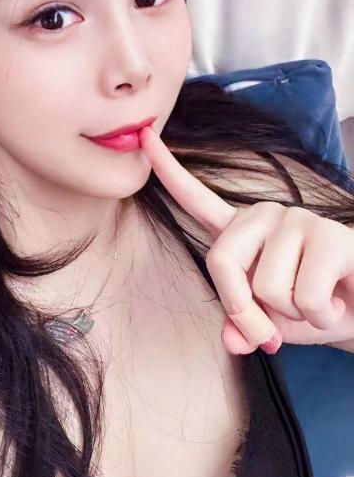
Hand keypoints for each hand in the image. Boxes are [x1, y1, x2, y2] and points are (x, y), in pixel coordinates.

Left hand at [138, 124, 353, 354]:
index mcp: (240, 230)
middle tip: (273, 327)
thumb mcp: (269, 323)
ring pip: (267, 288)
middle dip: (244, 309)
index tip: (142, 136)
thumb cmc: (313, 307)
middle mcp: (264, 216)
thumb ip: (242, 326)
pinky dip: (319, 315)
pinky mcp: (330, 236)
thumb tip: (232, 340)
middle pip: (221, 261)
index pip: (196, 197)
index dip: (168, 170)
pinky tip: (335, 300)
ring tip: (315, 301)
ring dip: (292, 314)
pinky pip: (305, 296)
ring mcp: (298, 220)